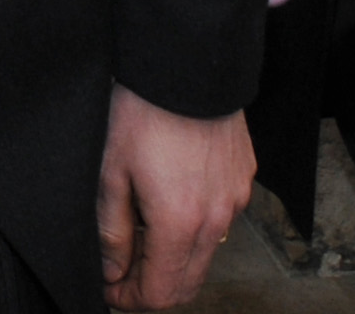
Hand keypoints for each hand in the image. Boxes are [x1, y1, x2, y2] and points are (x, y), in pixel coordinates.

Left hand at [95, 87, 250, 307]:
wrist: (186, 65)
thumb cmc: (143, 112)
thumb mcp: (111, 172)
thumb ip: (112, 230)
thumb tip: (112, 270)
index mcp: (178, 222)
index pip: (160, 292)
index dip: (130, 300)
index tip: (111, 290)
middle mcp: (215, 219)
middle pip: (187, 282)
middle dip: (153, 287)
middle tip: (123, 271)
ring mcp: (235, 200)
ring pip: (205, 253)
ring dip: (175, 257)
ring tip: (143, 231)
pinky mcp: (243, 180)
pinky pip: (220, 220)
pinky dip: (195, 227)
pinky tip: (170, 201)